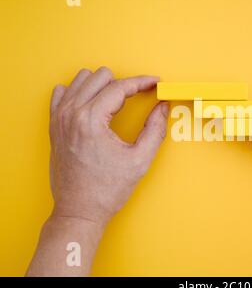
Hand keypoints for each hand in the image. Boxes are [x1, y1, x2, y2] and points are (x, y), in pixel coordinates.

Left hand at [49, 67, 167, 225]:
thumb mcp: (139, 161)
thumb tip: (162, 107)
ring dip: (102, 85)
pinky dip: (80, 92)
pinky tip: (93, 104)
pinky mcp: (54, 125)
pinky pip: (62, 92)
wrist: (79, 210)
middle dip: (123, 83)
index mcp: (91, 120)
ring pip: (81, 79)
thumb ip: (155, 129)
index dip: (142, 82)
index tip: (155, 82)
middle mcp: (71, 114)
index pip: (120, 87)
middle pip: (100, 76)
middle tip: (138, 97)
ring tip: (116, 101)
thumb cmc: (106, 190)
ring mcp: (58, 118)